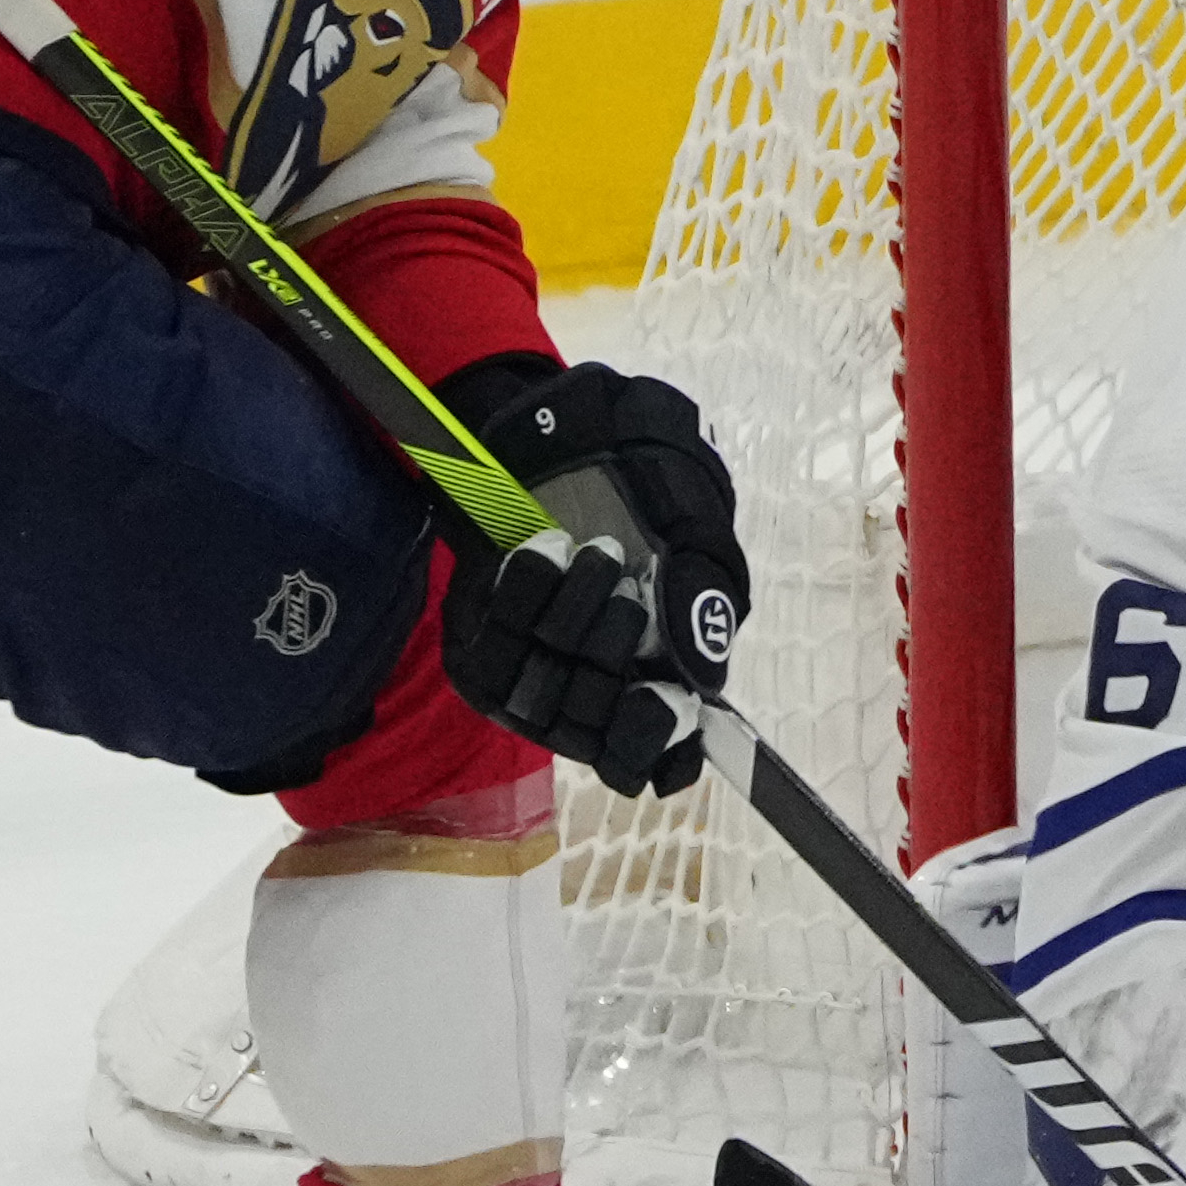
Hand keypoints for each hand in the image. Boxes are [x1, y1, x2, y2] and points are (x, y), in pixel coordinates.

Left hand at [435, 354, 747, 796]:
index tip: (662, 697)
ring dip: (569, 620)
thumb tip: (702, 683)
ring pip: (540, 696)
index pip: (656, 759)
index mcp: (663, 674)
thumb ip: (705, 596)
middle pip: (596, 726)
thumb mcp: (697, 522)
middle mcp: (595, 687)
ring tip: (591, 551)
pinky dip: (522, 595)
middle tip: (628, 582)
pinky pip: (490, 650)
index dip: (655, 745)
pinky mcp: (480, 646)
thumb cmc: (649, 478)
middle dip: (611, 650)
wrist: (570, 426)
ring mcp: (533, 673)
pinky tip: (545, 548)